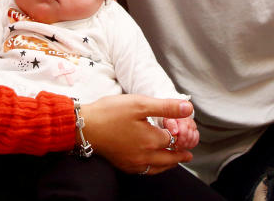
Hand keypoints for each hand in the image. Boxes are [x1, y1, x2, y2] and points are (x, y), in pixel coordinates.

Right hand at [80, 95, 194, 174]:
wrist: (85, 127)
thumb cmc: (110, 113)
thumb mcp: (140, 103)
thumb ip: (166, 107)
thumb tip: (188, 108)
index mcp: (152, 140)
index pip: (173, 138)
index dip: (179, 133)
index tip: (184, 131)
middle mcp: (145, 156)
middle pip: (169, 158)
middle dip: (180, 155)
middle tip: (189, 155)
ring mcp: (133, 163)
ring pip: (157, 167)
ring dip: (169, 164)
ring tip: (175, 161)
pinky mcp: (123, 165)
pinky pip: (145, 171)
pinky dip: (154, 168)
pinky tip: (152, 164)